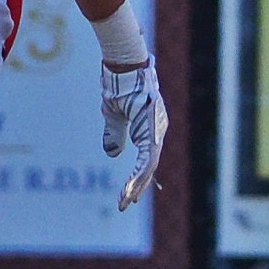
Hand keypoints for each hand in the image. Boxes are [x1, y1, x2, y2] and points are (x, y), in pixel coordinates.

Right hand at [100, 58, 167, 208]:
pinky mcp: (151, 131)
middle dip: (136, 187)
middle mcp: (156, 131)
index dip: (136, 177)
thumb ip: (115, 133)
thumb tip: (113, 153)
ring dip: (136, 186)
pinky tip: (130, 189)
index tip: (128, 193)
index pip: (145, 158)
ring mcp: (155, 131)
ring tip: (125, 201)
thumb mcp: (113, 113)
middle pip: (148, 166)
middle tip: (125, 204)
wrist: (124, 64)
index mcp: (149, 127)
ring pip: (148, 167)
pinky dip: (138, 176)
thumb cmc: (119, 83)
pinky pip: (147, 160)